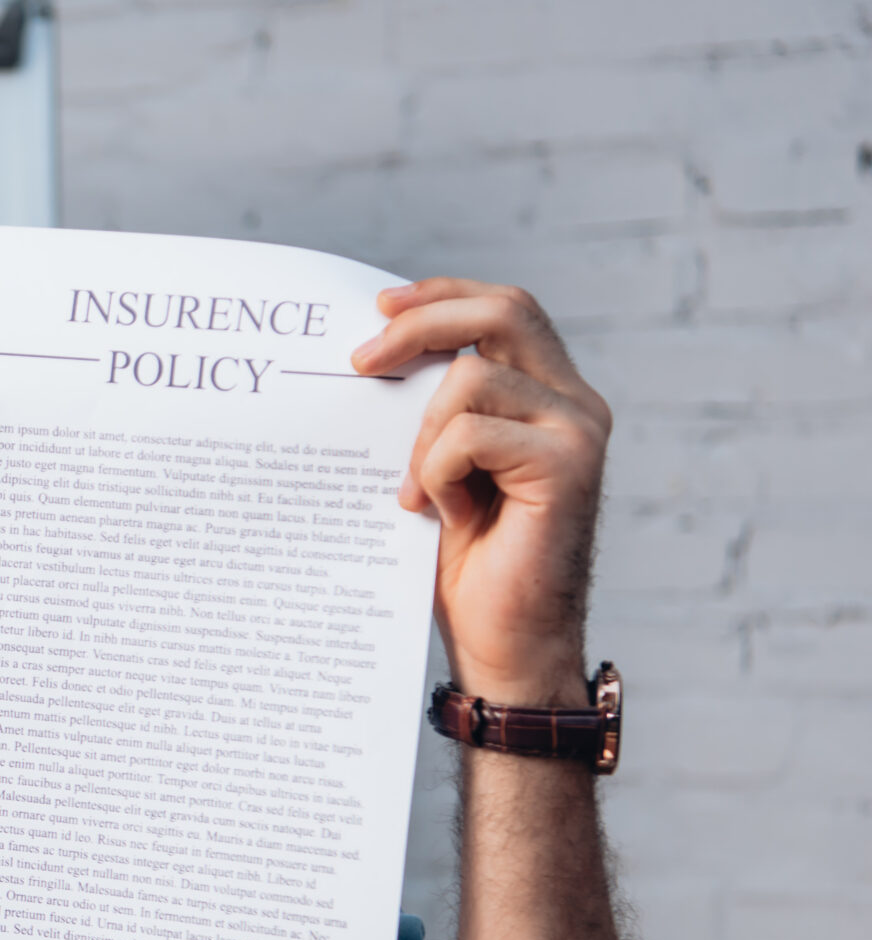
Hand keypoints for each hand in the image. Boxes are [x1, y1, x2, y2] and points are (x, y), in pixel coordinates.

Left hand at [352, 280, 612, 705]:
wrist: (502, 643)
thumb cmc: (465, 565)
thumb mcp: (439, 469)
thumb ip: (433, 413)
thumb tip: (372, 355)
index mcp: (550, 395)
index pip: (506, 311)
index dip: (444, 296)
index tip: (381, 306)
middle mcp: (575, 402)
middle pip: (504, 313)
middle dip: (423, 323)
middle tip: (361, 360)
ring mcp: (578, 430)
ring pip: (471, 380)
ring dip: (421, 438)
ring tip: (419, 494)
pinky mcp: (568, 465)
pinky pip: (470, 435)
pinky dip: (435, 472)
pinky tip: (441, 515)